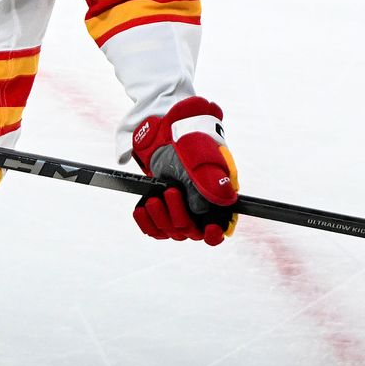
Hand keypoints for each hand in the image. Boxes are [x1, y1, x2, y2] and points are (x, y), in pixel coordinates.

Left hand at [131, 96, 238, 245]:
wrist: (163, 131)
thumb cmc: (188, 141)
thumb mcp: (200, 157)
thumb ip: (212, 180)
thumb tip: (223, 202)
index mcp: (216, 197)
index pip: (219, 227)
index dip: (215, 234)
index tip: (209, 230)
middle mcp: (199, 207)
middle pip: (192, 231)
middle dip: (179, 215)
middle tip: (171, 191)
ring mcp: (180, 208)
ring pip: (172, 231)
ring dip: (161, 218)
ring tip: (154, 199)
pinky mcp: (162, 208)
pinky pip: (155, 228)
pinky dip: (147, 222)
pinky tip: (141, 209)